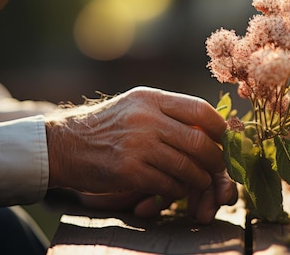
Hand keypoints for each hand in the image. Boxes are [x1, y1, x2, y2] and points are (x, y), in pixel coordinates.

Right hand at [45, 87, 236, 222]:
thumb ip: (168, 113)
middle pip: (198, 140)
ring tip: (199, 182)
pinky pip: (168, 184)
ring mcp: (137, 144)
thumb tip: (210, 126)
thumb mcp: (136, 107)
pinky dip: (178, 190)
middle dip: (215, 159)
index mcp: (150, 98)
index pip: (200, 108)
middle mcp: (146, 118)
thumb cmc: (105, 127)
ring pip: (187, 166)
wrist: (62, 145)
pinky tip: (175, 190)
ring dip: (199, 179)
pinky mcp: (128, 170)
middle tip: (218, 168)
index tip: (226, 140)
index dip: (220, 127)